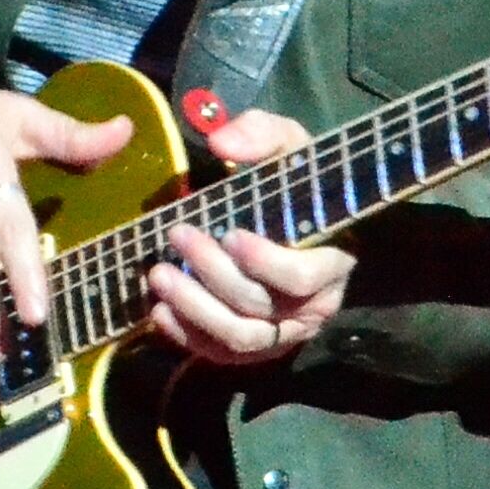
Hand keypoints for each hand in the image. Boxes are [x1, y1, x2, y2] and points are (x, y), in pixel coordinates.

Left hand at [146, 108, 355, 368]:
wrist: (294, 218)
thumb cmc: (295, 182)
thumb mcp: (288, 146)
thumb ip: (260, 134)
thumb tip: (221, 144)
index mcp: (331, 262)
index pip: (301, 278)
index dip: (264, 262)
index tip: (229, 234)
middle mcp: (311, 308)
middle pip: (258, 306)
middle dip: (212, 273)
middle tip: (178, 236)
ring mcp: (282, 333)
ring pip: (238, 337)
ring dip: (194, 308)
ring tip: (159, 275)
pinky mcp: (253, 347)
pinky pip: (220, 354)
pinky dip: (187, 336)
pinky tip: (158, 311)